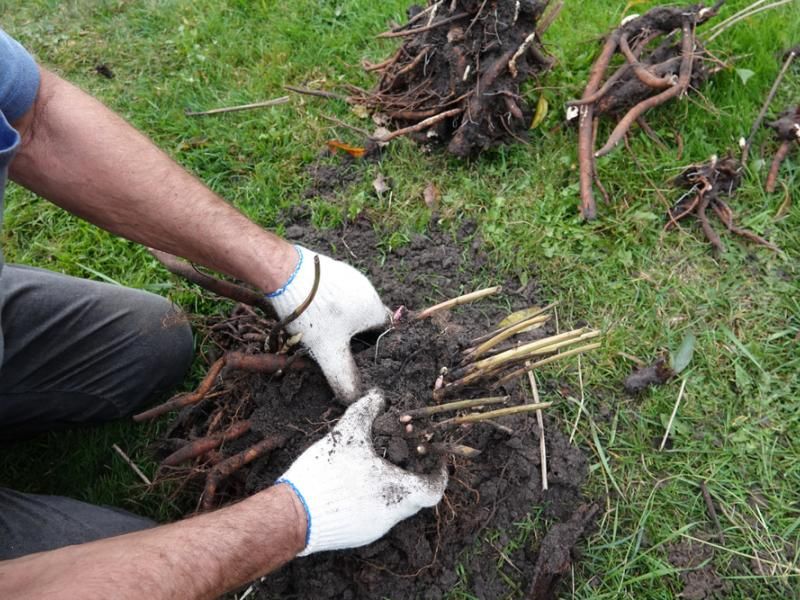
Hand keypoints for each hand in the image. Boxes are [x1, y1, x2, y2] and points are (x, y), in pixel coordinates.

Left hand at [266, 245, 389, 402]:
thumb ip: (343, 377)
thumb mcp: (328, 351)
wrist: (285, 272)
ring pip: (351, 307)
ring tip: (322, 334)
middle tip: (338, 350)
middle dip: (355, 338)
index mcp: (374, 308)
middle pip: (367, 321)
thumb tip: (354, 398)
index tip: (359, 361)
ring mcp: (349, 277)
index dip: (374, 350)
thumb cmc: (313, 313)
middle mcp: (368, 290)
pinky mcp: (331, 270)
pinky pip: (337, 294)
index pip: (385, 334)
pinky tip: (312, 315)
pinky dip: (329, 307)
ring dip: (341, 322)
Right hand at [276, 389, 447, 555]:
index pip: (434, 489)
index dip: (438, 473)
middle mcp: (392, 516)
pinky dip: (374, 498)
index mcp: (398, 493)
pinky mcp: (357, 536)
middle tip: (401, 453)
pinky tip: (355, 483)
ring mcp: (375, 529)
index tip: (435, 458)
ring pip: (395, 506)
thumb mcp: (347, 434)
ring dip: (391, 485)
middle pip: (414, 496)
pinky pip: (375, 515)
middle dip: (411, 473)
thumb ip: (366, 410)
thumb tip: (379, 395)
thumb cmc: (325, 474)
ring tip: (375, 464)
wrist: (292, 515)